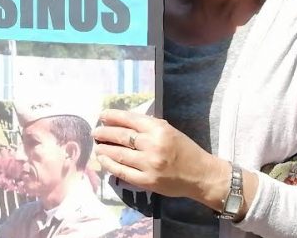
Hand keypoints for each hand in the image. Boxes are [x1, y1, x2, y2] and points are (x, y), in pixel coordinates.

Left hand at [93, 109, 225, 203]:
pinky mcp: (147, 181)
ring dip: (104, 149)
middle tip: (95, 132)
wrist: (200, 175)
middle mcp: (152, 144)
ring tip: (97, 146)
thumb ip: (149, 126)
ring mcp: (148, 164)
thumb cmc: (185, 150)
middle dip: (104, 132)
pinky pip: (123, 172)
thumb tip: (123, 123)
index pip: (129, 119)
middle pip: (121, 136)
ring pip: (119, 154)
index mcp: (159, 129)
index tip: (102, 116)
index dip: (112, 116)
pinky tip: (104, 160)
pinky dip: (110, 165)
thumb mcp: (170, 131)